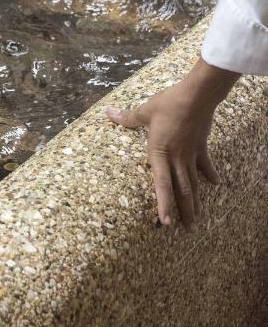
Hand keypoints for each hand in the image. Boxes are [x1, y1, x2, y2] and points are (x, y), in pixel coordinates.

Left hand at [105, 58, 238, 230]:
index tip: (165, 222)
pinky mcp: (201, 147)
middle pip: (182, 190)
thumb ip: (128, 118)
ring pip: (194, 183)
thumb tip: (109, 113)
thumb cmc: (168, 104)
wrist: (196, 96)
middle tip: (188, 230)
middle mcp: (177, 159)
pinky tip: (216, 184)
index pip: (161, 184)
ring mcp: (191, 155)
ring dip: (196, 201)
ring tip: (198, 218)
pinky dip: (210, 174)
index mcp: (160, 152)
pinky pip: (205, 165)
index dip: (163, 204)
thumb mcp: (145, 110)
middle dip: (184, 212)